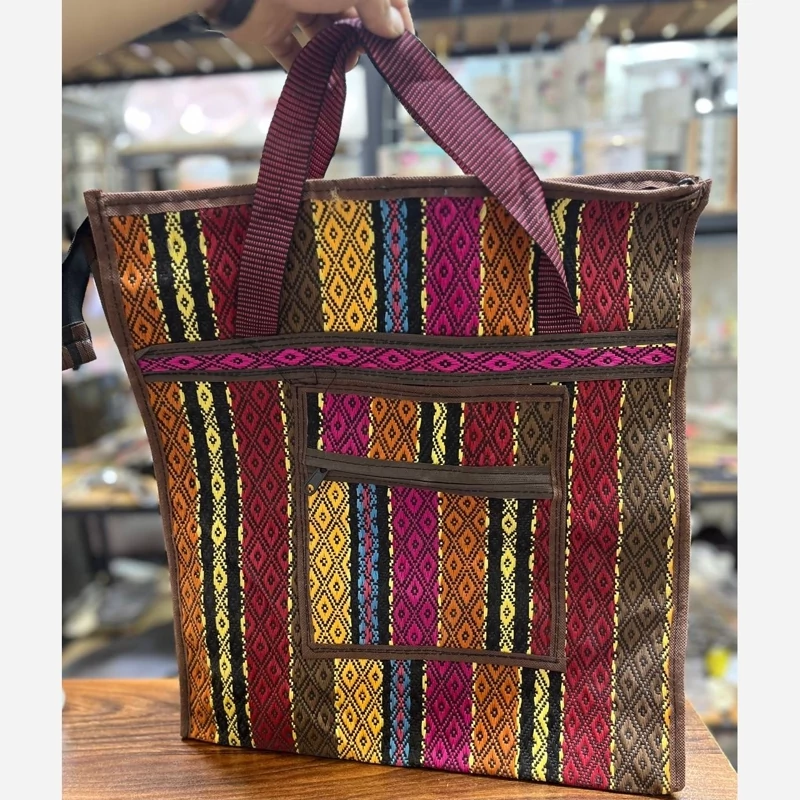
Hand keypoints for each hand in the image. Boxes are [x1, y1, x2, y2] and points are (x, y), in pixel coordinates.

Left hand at [226, 1, 414, 70]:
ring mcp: (294, 3)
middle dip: (362, 38)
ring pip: (324, 35)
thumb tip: (393, 30)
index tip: (403, 43)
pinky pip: (291, 52)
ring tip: (341, 65)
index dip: (395, 16)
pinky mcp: (271, 26)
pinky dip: (304, 69)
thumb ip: (377, 7)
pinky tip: (316, 80)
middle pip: (351, 15)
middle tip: (366, 53)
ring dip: (336, 54)